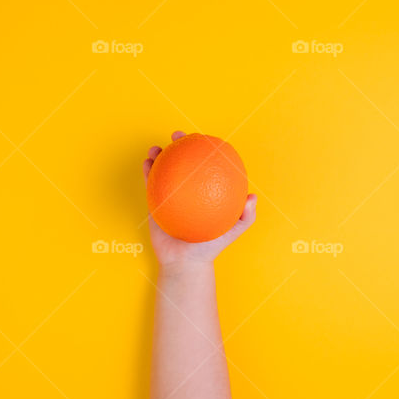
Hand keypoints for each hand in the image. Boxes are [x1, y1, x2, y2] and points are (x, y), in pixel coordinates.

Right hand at [143, 131, 256, 270]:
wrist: (185, 262)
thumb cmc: (210, 246)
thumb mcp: (232, 231)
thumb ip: (245, 217)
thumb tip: (251, 197)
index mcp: (205, 190)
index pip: (206, 163)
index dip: (203, 147)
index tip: (202, 137)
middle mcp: (189, 188)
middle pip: (183, 160)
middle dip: (180, 144)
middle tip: (177, 136)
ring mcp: (170, 193)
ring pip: (164, 168)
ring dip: (158, 153)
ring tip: (156, 147)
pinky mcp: (155, 201)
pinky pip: (150, 183)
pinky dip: (147, 171)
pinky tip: (147, 163)